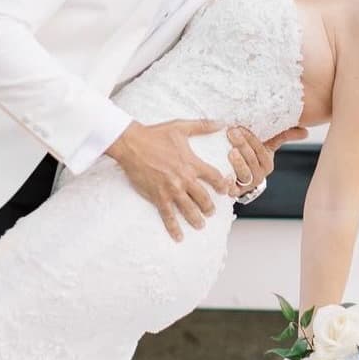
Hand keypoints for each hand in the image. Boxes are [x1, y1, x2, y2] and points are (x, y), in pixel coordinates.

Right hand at [105, 120, 234, 241]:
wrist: (132, 144)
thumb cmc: (155, 134)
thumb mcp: (181, 127)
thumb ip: (202, 126)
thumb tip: (221, 123)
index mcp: (192, 163)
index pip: (214, 177)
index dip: (223, 185)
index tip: (226, 191)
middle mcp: (184, 179)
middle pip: (204, 198)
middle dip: (210, 207)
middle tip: (211, 212)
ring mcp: (171, 190)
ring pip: (189, 210)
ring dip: (197, 219)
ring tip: (200, 225)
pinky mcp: (158, 196)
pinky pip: (168, 216)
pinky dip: (174, 228)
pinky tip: (179, 237)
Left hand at [226, 125, 308, 195]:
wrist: (239, 178)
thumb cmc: (253, 157)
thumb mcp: (267, 146)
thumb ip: (283, 136)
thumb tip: (305, 132)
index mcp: (267, 164)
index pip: (260, 150)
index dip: (251, 139)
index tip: (241, 127)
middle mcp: (259, 176)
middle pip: (252, 161)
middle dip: (242, 145)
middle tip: (232, 132)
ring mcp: (247, 185)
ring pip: (244, 174)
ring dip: (238, 163)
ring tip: (230, 151)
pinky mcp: (235, 192)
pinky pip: (232, 189)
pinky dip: (228, 183)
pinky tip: (224, 175)